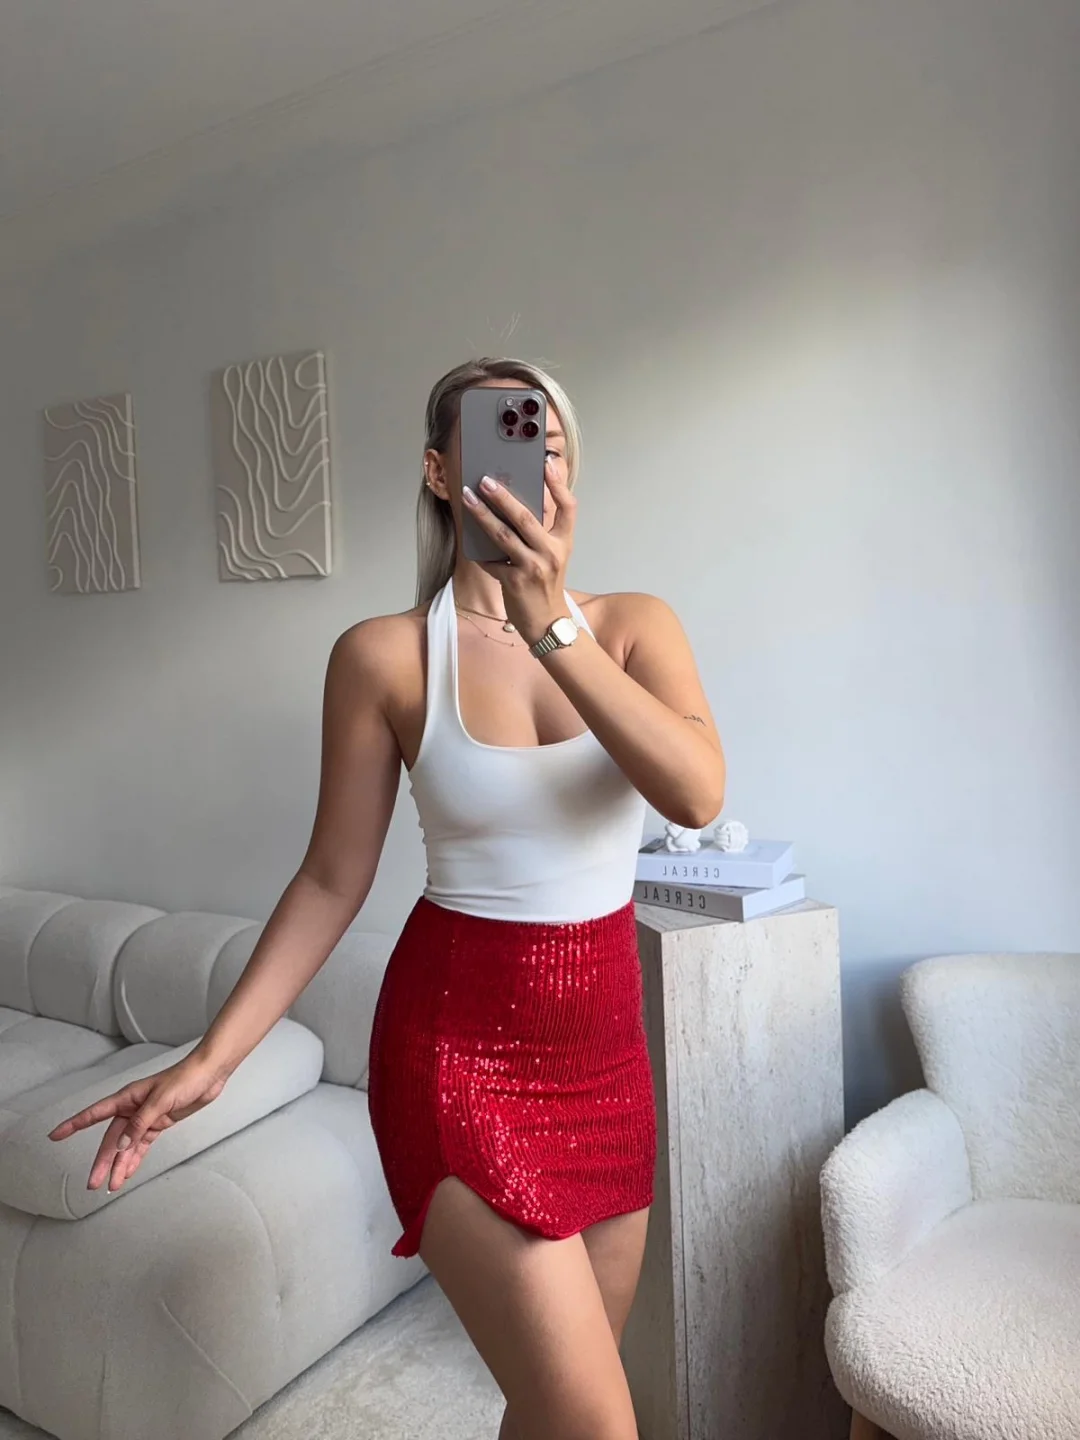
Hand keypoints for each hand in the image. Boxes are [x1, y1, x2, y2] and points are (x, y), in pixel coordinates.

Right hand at [48, 1052, 228, 1192]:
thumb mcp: (161, 1100)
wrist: (209, 1074)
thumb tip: (122, 1146)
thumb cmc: (185, 1078)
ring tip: (111, 1186)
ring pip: (126, 1146)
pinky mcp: (159, 1123)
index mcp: (127, 1097)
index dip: (74, 1125)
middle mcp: (132, 1108)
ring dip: (119, 1165)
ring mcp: (145, 1117)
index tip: (55, 1136)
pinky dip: (135, 1159)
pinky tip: (128, 1173)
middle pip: (111, 1139)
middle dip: (102, 1161)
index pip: (94, 1114)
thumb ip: (140, 1123)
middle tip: (92, 1182)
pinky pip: (141, 1145)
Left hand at [461, 458, 576, 643]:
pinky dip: (478, 550)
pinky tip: (467, 538)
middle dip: (503, 497)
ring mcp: (533, 567)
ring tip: (468, 498)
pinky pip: (491, 561)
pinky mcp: (514, 582)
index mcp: (563, 542)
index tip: (546, 463)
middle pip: (526, 518)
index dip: (559, 484)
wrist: (546, 621)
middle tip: (485, 480)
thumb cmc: (546, 584)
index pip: (568, 507)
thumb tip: (513, 503)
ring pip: (503, 535)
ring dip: (482, 515)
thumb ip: (541, 531)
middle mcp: (551, 552)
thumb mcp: (553, 555)